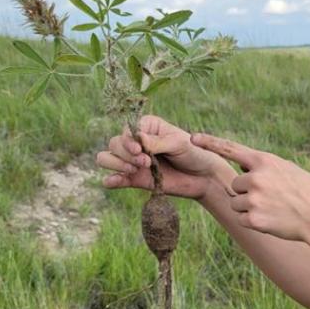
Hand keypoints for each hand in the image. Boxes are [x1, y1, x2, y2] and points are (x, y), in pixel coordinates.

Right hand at [97, 115, 230, 199]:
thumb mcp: (179, 144)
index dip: (128, 140)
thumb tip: (137, 141)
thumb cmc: (194, 154)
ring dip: (115, 164)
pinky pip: (113, 179)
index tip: (140, 150)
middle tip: (146, 162)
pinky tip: (114, 182)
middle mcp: (136, 142)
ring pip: (106, 158)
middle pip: (114, 144)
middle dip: (125, 154)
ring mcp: (132, 161)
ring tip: (135, 169)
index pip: (126, 130)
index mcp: (147, 127)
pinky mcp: (134, 178)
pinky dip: (110, 180)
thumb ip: (157, 142)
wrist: (204, 177)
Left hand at [190, 133, 309, 243]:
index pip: (231, 148)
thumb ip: (264, 167)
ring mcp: (253, 199)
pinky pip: (241, 219)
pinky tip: (272, 220)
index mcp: (264, 161)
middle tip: (272, 198)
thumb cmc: (309, 193)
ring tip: (274, 209)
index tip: (193, 138)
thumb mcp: (288, 170)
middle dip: (248, 192)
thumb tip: (242, 170)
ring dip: (250, 207)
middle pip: (235, 184)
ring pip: (236, 203)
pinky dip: (253, 221)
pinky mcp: (253, 219)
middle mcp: (255, 178)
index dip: (210, 142)